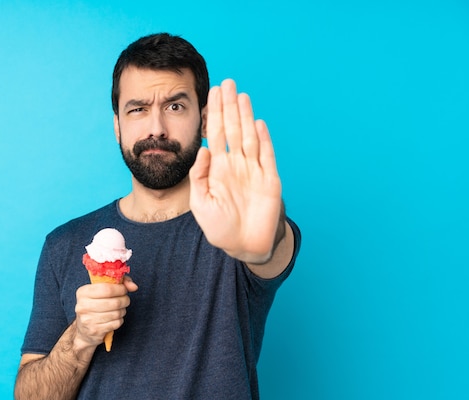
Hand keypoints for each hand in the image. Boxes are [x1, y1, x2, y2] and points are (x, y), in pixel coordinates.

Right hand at [74, 277, 137, 347]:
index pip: (107, 288)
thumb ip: (119, 282)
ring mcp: (88, 320)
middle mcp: (82, 306)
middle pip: (114, 302)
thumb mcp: (101, 289)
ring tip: (120, 309)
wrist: (84, 330)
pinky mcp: (95, 330)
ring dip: (122, 310)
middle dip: (124, 300)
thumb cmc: (95, 305)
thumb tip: (133, 286)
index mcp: (83, 292)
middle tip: (125, 300)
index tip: (124, 289)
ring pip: (116, 313)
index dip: (120, 288)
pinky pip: (116, 323)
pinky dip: (119, 320)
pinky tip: (115, 318)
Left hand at [189, 79, 281, 263]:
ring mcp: (254, 171)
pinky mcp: (269, 181)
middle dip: (230, 106)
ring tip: (242, 95)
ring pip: (249, 137)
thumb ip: (199, 176)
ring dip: (245, 116)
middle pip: (232, 129)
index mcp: (218, 168)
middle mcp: (236, 164)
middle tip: (228, 82)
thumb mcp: (200, 203)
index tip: (213, 93)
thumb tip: (203, 149)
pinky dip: (263, 140)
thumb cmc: (220, 227)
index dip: (214, 113)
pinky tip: (258, 123)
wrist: (243, 246)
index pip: (215, 134)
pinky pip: (266, 156)